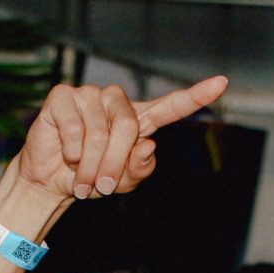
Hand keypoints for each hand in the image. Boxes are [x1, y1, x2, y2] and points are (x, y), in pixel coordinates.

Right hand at [14, 75, 227, 202]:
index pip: (170, 106)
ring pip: (99, 133)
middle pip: (128, 128)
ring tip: (83, 180)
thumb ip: (140, 168)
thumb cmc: (92, 178)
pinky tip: (67, 154)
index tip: (222, 84)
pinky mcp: (63, 96)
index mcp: (139, 121)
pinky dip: (71, 152)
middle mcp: (116, 103)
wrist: (51, 181)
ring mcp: (90, 96)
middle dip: (114, 164)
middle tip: (103, 188)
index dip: (195, 96)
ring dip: (90, 166)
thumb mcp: (122, 182)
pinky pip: (74, 128)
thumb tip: (147, 146)